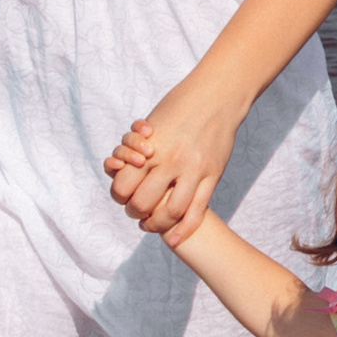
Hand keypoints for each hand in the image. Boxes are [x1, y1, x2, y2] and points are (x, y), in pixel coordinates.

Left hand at [105, 79, 242, 243]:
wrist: (217, 96)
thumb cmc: (181, 106)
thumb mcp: (153, 123)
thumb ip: (138, 147)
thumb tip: (122, 166)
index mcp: (150, 147)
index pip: (122, 185)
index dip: (119, 196)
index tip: (123, 197)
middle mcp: (169, 160)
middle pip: (142, 203)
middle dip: (135, 213)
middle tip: (137, 213)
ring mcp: (192, 169)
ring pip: (170, 212)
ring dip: (157, 225)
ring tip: (151, 225)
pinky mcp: (212, 175)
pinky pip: (197, 211)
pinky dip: (183, 230)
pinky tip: (173, 240)